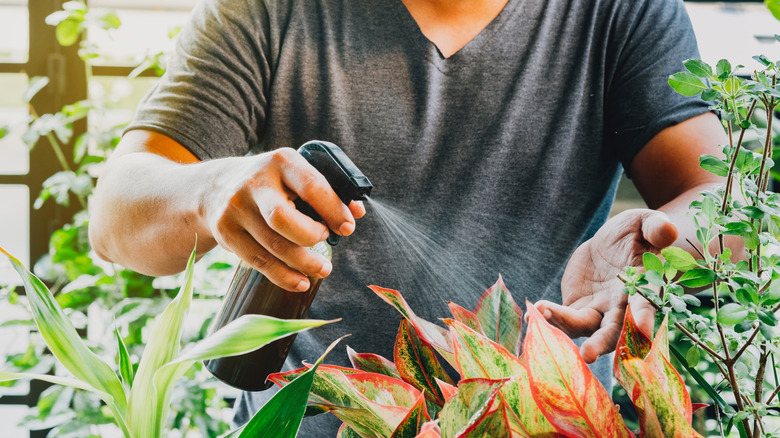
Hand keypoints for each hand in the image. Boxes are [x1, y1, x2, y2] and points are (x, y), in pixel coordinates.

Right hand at [203, 148, 364, 291]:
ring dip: (303, 263)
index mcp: (281, 161)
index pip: (312, 186)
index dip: (334, 210)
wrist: (216, 187)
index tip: (348, 227)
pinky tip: (300, 281)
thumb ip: (327, 190)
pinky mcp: (226, 233)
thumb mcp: (294, 175)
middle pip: (283, 220)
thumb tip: (357, 212)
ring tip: (322, 269)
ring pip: (273, 246)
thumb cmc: (272, 183)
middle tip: (326, 240)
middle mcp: (254, 183)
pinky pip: (258, 261)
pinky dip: (283, 276)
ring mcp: (236, 209)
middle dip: (311, 237)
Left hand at [535, 209, 677, 362]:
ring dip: (564, 326)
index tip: (641, 329)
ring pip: (583, 327)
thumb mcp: (644, 223)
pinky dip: (550, 317)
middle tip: (587, 354)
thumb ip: (656, 227)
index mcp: (643, 289)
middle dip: (601, 343)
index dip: (644, 316)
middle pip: (613, 331)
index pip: (645, 305)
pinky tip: (534, 312)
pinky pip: (564, 319)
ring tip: (540, 314)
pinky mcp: (578, 308)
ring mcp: (598, 311)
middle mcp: (621, 308)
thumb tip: (668, 230)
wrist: (612, 243)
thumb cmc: (635, 233)